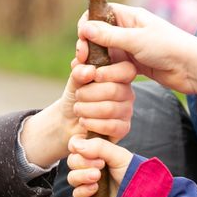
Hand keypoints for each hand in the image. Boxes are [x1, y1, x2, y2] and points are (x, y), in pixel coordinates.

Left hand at [18, 60, 136, 167]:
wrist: (69, 119)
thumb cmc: (76, 94)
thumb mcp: (75, 78)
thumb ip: (80, 68)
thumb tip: (89, 70)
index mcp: (120, 75)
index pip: (126, 70)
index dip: (108, 73)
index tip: (92, 76)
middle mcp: (127, 92)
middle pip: (113, 90)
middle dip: (88, 93)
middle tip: (78, 96)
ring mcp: (127, 111)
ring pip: (109, 109)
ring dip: (86, 109)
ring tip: (78, 108)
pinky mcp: (123, 128)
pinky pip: (111, 126)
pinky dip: (91, 123)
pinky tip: (83, 121)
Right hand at [66, 136, 133, 196]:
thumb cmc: (133, 173)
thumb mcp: (118, 155)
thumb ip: (99, 146)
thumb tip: (76, 145)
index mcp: (97, 152)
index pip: (77, 145)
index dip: (76, 145)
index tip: (84, 149)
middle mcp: (91, 166)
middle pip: (72, 161)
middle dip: (82, 162)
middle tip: (101, 165)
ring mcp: (89, 182)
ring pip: (72, 177)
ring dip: (82, 175)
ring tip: (97, 177)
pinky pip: (76, 193)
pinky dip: (84, 190)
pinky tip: (96, 188)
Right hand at [76, 3, 196, 103]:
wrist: (192, 68)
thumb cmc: (168, 48)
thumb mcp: (136, 40)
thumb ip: (109, 35)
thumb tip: (85, 28)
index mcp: (130, 16)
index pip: (99, 13)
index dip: (87, 25)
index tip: (83, 40)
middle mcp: (128, 29)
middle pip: (98, 34)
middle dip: (88, 46)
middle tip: (83, 60)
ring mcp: (131, 47)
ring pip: (104, 51)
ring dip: (95, 60)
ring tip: (88, 71)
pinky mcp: (134, 63)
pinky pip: (114, 65)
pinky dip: (106, 70)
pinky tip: (100, 78)